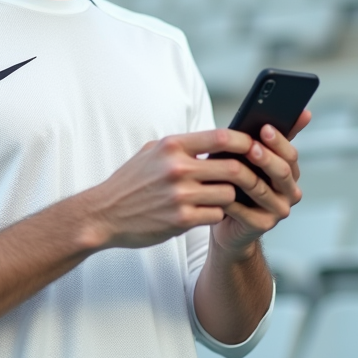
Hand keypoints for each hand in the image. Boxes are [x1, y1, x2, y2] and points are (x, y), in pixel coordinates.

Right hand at [84, 128, 261, 249]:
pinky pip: (215, 215)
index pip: (221, 137)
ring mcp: (180, 196)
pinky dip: (216, 214)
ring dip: (230, 197)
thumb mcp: (151, 152)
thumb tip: (215, 139)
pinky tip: (207, 212)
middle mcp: (177, 169)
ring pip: (228, 194)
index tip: (254, 146)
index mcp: (172, 146)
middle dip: (246, 174)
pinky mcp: (181, 220)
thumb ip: (182, 146)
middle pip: (233, 168)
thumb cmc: (130, 182)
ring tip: (223, 196)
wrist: (103, 214)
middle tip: (250, 177)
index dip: (245, 142)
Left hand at [211, 109, 310, 256]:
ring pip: (263, 191)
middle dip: (266, 158)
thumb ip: (267, 138)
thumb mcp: (250, 157)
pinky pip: (246, 212)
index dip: (279, 141)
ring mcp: (278, 211)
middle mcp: (289, 192)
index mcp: (289, 172)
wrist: (229, 222)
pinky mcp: (262, 226)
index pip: (290, 154)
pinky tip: (219, 192)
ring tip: (231, 166)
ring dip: (246, 177)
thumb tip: (302, 111)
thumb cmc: (238, 183)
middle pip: (282, 172)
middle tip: (251, 146)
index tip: (264, 127)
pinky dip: (232, 201)